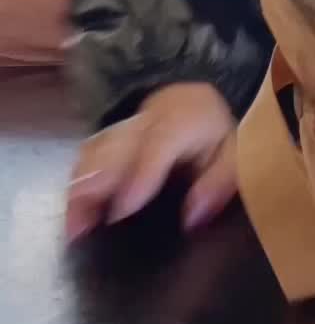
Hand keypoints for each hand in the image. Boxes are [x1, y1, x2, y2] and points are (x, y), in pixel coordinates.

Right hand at [65, 83, 236, 243]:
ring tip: (73, 224)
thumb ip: (217, 183)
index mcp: (180, 123)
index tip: (121, 212)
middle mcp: (146, 121)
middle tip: (80, 227)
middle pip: (113, 148)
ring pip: (95, 150)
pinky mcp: (110, 134)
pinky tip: (74, 207)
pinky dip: (79, 179)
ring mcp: (123, 126)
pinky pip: (89, 152)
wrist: (194, 96)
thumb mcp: (232, 153)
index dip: (137, 178)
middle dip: (94, 186)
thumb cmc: (213, 132)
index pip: (156, 147)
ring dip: (81, 185)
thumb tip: (192, 217)